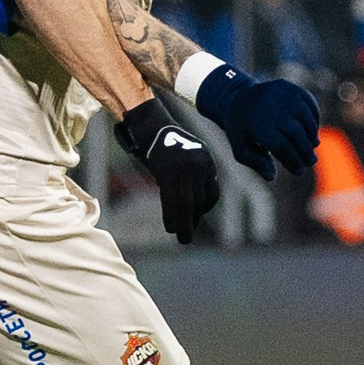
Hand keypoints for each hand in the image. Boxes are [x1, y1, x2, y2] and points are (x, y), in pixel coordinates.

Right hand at [115, 97, 218, 244]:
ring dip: (184, 224)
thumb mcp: (188, 156)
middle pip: (200, 200)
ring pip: (187, 204)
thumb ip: (194, 175)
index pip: (211, 193)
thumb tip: (196, 205)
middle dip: (194, 218)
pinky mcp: (168, 173)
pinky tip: (170, 228)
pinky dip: (171, 216)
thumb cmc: (168, 143)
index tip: (196, 217)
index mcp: (207, 161)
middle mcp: (199, 165)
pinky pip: (171, 200)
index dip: (204, 208)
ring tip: (183, 238)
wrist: (152, 126)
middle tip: (187, 233)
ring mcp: (184, 169)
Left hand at [192, 65, 319, 179]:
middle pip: (297, 134)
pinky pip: (310, 106)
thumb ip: (255, 162)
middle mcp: (272, 107)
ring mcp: (283, 95)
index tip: (298, 171)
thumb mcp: (240, 147)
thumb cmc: (241, 128)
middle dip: (305, 152)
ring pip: (306, 120)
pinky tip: (311, 132)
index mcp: (257, 124)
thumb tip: (272, 176)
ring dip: (312, 137)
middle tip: (309, 162)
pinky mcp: (292, 88)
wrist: (238, 96)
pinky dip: (314, 120)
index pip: (282, 147)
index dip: (293, 161)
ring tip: (311, 149)